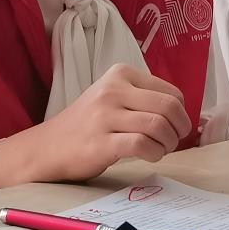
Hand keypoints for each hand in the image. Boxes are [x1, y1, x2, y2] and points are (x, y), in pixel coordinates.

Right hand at [0, 63, 190, 186]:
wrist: (47, 147)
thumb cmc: (87, 123)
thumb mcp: (113, 96)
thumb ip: (143, 97)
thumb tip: (182, 112)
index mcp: (121, 74)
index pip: (171, 92)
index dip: (181, 113)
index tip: (174, 127)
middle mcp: (113, 90)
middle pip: (169, 107)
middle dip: (180, 128)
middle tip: (173, 140)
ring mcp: (105, 115)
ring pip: (158, 125)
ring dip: (168, 143)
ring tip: (161, 149)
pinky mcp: (101, 142)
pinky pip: (142, 144)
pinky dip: (155, 153)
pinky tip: (150, 156)